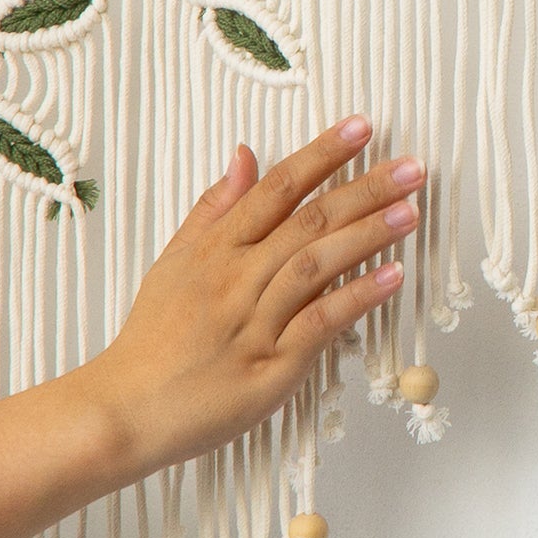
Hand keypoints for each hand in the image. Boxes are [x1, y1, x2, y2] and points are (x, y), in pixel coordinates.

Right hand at [72, 122, 421, 480]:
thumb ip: (213, 208)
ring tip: (411, 212)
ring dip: (368, 235)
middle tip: (412, 168)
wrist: (125, 410)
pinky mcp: (271, 367)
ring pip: (316, 265)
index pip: (277, 188)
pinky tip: (392, 277)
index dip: (323, 154)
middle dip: (365, 189)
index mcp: (216, 249)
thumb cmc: (153, 338)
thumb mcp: (174, 261)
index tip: (363, 127)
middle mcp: (237, 279)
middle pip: (308, 221)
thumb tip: (244, 155)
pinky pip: (319, 324)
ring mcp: (255, 322)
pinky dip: (357, 298)